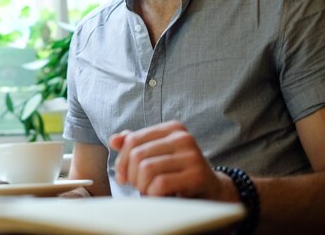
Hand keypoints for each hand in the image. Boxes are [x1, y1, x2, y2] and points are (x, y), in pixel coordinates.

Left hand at [109, 121, 234, 200]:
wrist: (211, 190)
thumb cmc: (177, 172)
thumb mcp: (157, 155)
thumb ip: (135, 145)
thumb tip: (113, 140)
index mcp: (172, 128)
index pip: (133, 139)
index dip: (121, 160)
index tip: (122, 176)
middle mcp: (183, 137)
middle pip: (137, 155)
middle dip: (131, 175)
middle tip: (136, 186)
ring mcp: (192, 155)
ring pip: (146, 169)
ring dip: (141, 186)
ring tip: (148, 190)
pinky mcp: (196, 175)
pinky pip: (159, 184)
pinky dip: (152, 194)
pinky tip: (158, 196)